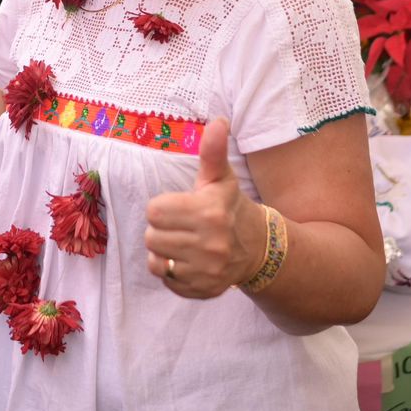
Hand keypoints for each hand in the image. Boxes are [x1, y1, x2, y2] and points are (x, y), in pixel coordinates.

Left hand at [144, 117, 262, 298]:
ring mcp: (206, 270)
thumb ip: (212, 151)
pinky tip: (187, 261)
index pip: (154, 211)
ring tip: (181, 243)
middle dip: (162, 229)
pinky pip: (166, 280)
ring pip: (156, 260)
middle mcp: (210, 243)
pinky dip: (172, 271)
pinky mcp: (202, 289)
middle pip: (152, 236)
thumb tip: (219, 120)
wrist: (258, 249)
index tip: (179, 206)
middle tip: (181, 226)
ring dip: (164, 251)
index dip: (162, 207)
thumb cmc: (229, 207)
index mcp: (209, 212)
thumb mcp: (220, 178)